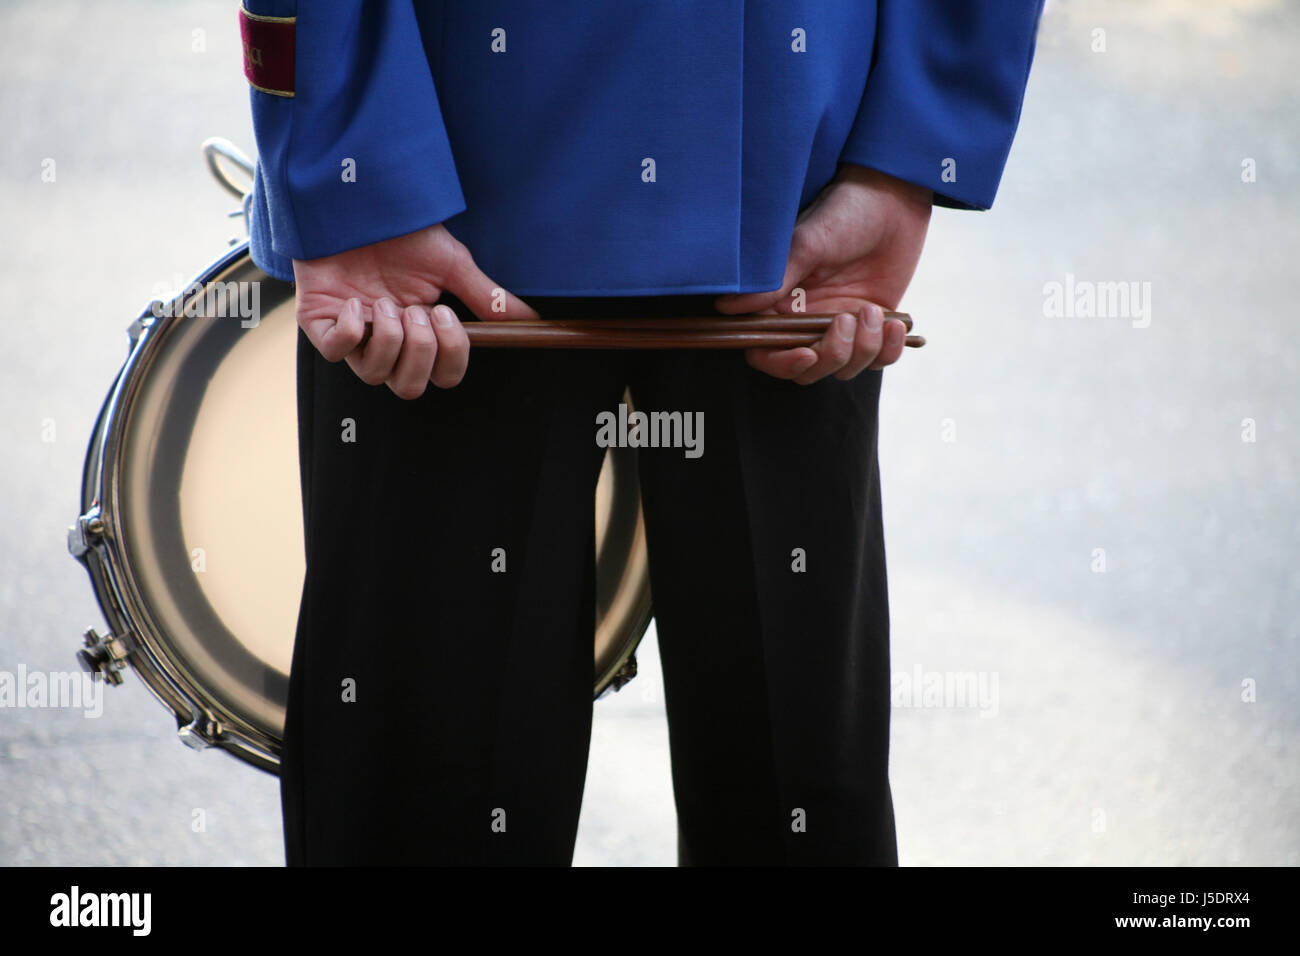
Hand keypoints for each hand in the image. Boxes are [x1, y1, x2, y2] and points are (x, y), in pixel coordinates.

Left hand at [292, 223, 538, 396]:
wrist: (360, 203)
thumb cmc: (403, 233)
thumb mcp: (452, 263)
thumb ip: (486, 296)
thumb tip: (531, 318)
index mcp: (424, 334)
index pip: (444, 376)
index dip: (450, 357)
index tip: (446, 315)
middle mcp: (390, 343)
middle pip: (409, 388)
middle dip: (419, 352)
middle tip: (417, 311)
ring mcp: (354, 337)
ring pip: (375, 375)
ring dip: (389, 338)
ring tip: (386, 302)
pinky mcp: (320, 325)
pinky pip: (336, 351)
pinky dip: (352, 329)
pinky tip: (356, 302)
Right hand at [715, 163, 931, 383]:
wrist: (894, 197)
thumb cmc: (844, 212)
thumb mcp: (808, 245)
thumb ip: (772, 282)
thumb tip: (727, 308)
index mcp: (780, 301)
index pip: (766, 349)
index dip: (782, 363)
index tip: (808, 353)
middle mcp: (806, 318)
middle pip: (807, 368)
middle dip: (830, 357)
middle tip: (846, 322)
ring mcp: (840, 324)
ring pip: (844, 368)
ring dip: (862, 350)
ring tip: (872, 311)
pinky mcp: (872, 325)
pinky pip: (878, 360)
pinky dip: (888, 351)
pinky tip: (895, 324)